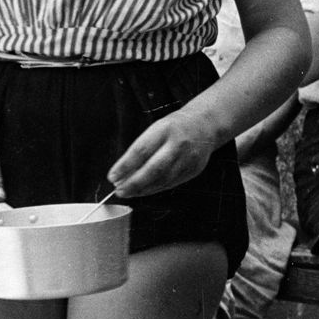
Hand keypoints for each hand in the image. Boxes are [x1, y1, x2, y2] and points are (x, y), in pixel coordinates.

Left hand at [108, 109, 222, 198]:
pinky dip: (156, 189)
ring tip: (129, 192)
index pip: (141, 150)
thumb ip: (141, 148)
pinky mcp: (194, 170)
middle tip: (119, 191)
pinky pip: (172, 183)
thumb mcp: (156, 129)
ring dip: (143, 189)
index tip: (112, 176)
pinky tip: (145, 191)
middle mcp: (178, 145)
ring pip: (163, 180)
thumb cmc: (175, 127)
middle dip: (134, 183)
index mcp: (165, 130)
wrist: (205, 125)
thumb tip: (122, 172)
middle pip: (154, 169)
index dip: (125, 166)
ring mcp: (188, 159)